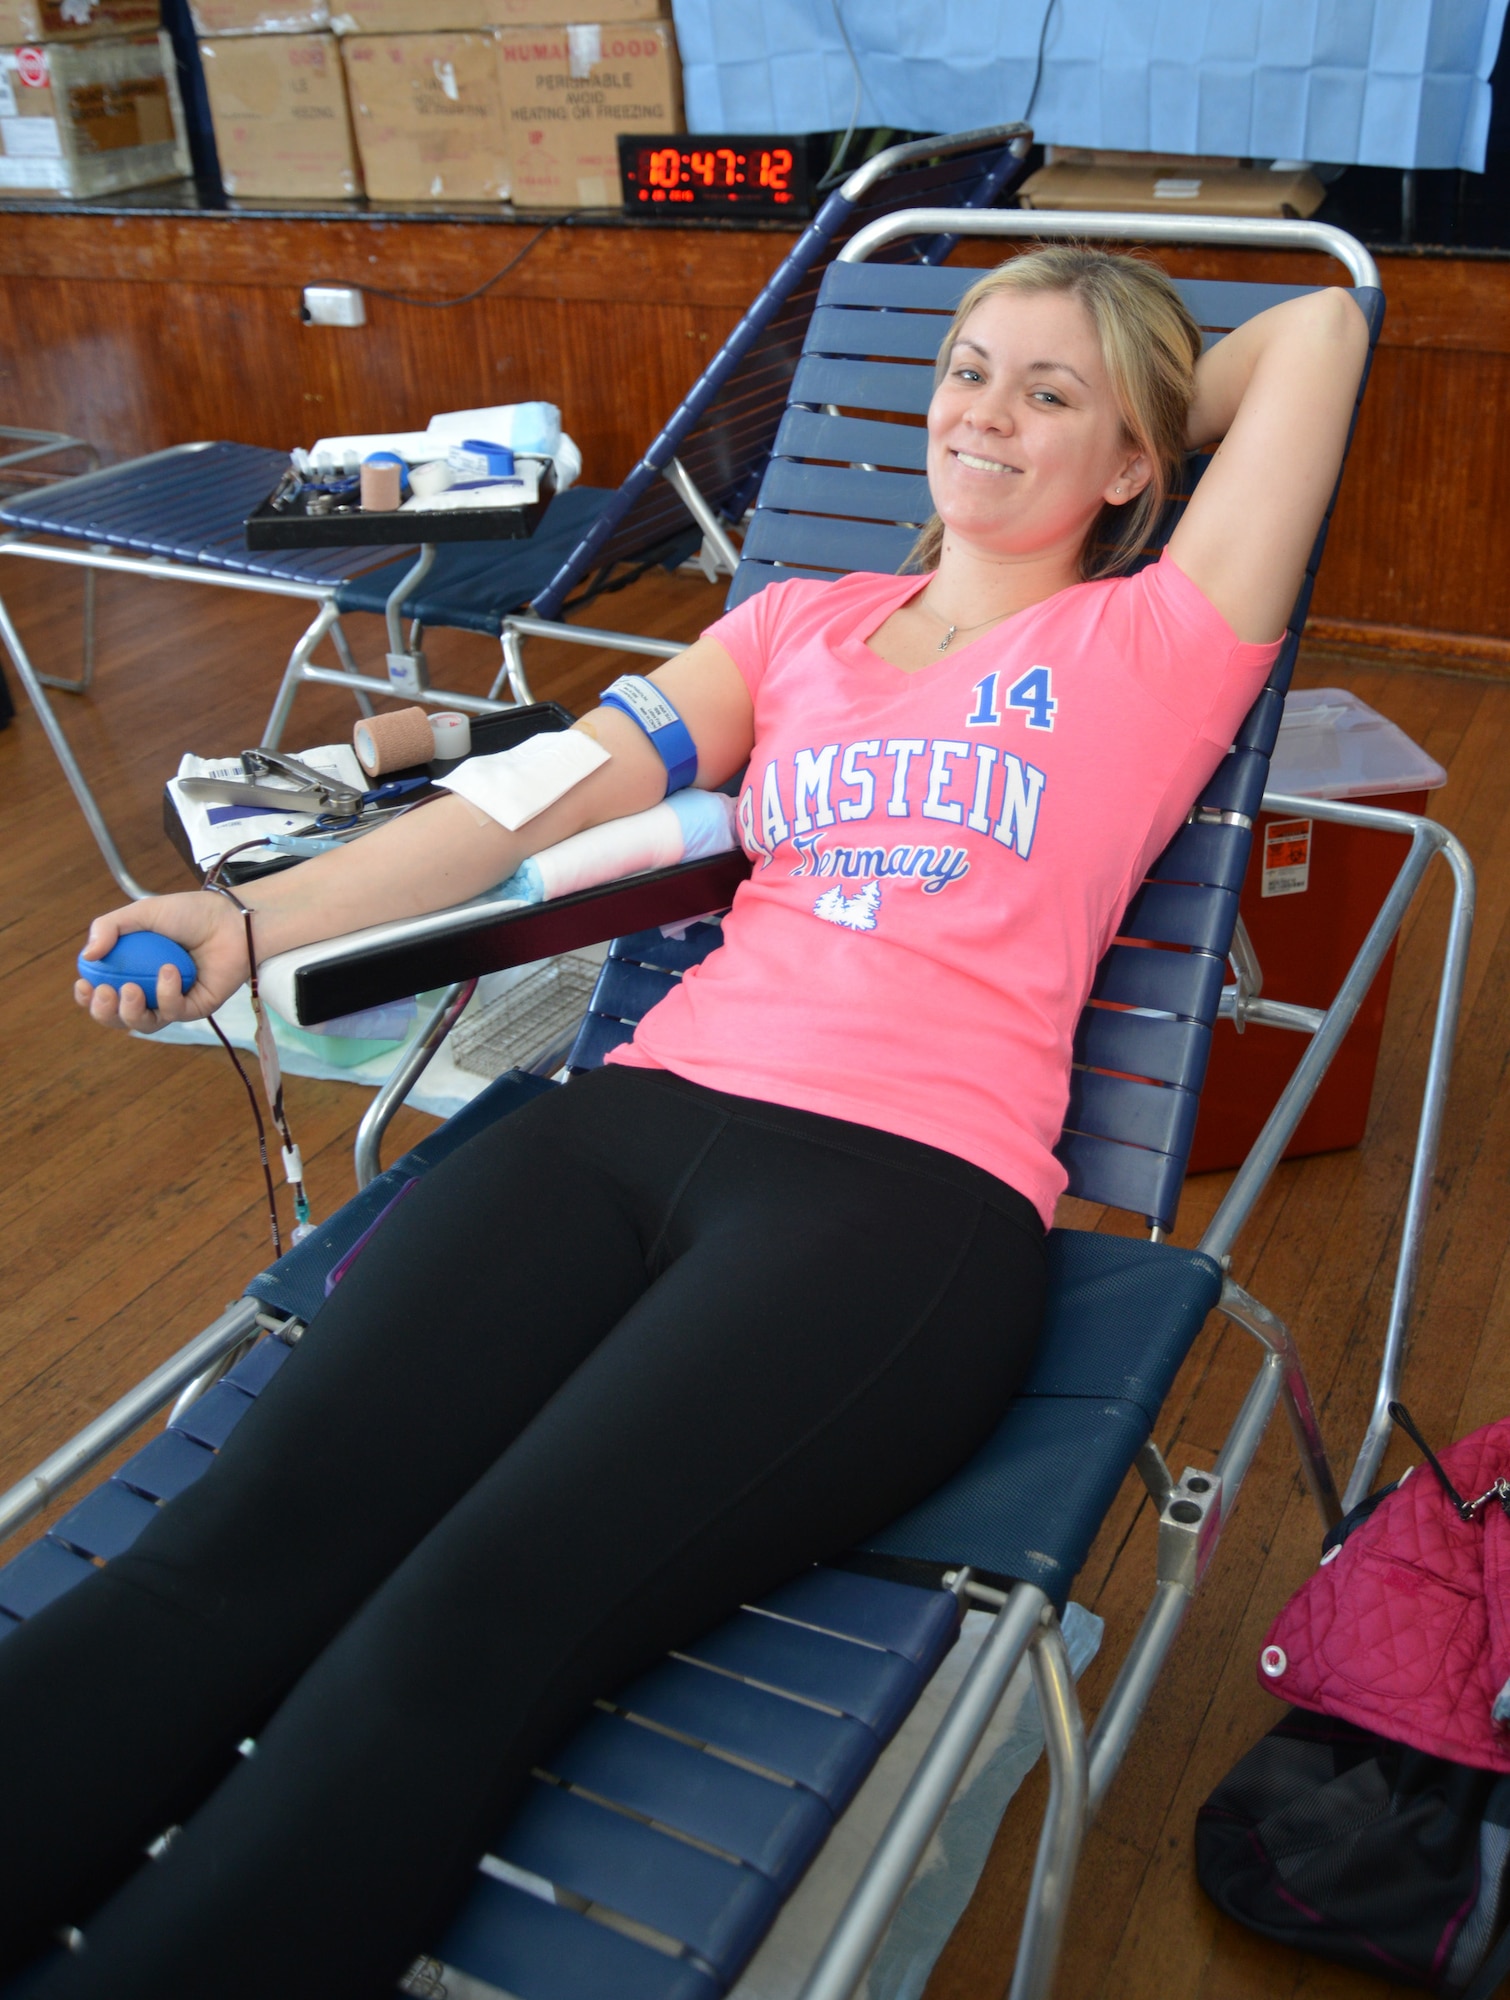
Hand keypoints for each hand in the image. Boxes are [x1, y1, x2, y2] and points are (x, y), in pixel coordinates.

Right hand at [74, 890, 250, 1033]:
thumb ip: (110, 927)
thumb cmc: (188, 913)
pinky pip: (174, 1012)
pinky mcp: (196, 1008)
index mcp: (132, 971)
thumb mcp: (142, 912)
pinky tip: (169, 971)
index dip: (87, 998)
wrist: (229, 918)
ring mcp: (173, 1002)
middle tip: (106, 992)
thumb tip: (88, 956)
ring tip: (130, 989)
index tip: (83, 985)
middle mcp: (150, 991)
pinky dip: (167, 993)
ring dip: (131, 1011)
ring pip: (144, 1024)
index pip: (102, 994)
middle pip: (118, 1018)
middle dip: (105, 1013)